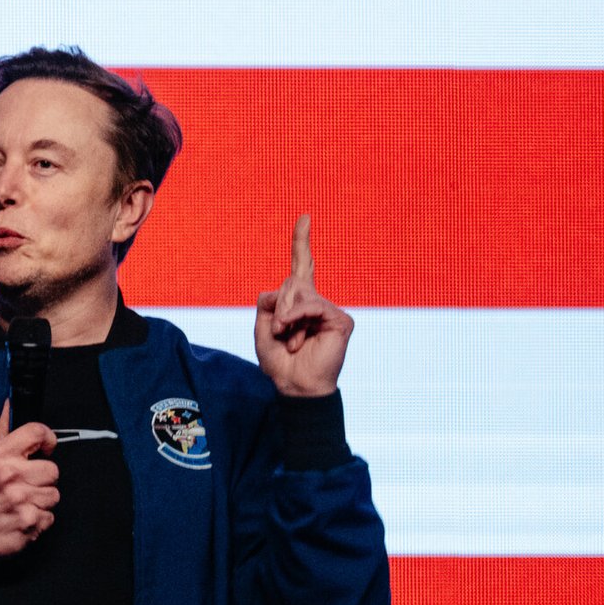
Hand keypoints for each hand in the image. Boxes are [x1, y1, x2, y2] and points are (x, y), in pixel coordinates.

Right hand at [0, 401, 59, 555]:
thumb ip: (1, 434)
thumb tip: (8, 406)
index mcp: (0, 456)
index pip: (37, 432)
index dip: (47, 440)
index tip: (45, 449)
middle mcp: (11, 476)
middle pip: (53, 470)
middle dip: (43, 479)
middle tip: (27, 485)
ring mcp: (21, 500)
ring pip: (54, 495)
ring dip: (41, 501)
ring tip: (22, 502)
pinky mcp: (28, 522)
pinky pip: (49, 517)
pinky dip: (39, 520)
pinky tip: (22, 517)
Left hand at [254, 214, 354, 397]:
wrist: (295, 386)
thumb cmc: (280, 362)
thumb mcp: (263, 328)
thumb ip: (269, 302)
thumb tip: (288, 286)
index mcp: (298, 302)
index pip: (301, 266)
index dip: (301, 242)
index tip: (304, 217)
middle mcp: (316, 302)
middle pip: (292, 281)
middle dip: (279, 307)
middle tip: (280, 332)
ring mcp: (329, 310)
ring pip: (299, 291)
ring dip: (286, 317)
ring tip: (290, 340)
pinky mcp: (340, 319)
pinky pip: (313, 304)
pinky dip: (298, 318)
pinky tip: (296, 336)